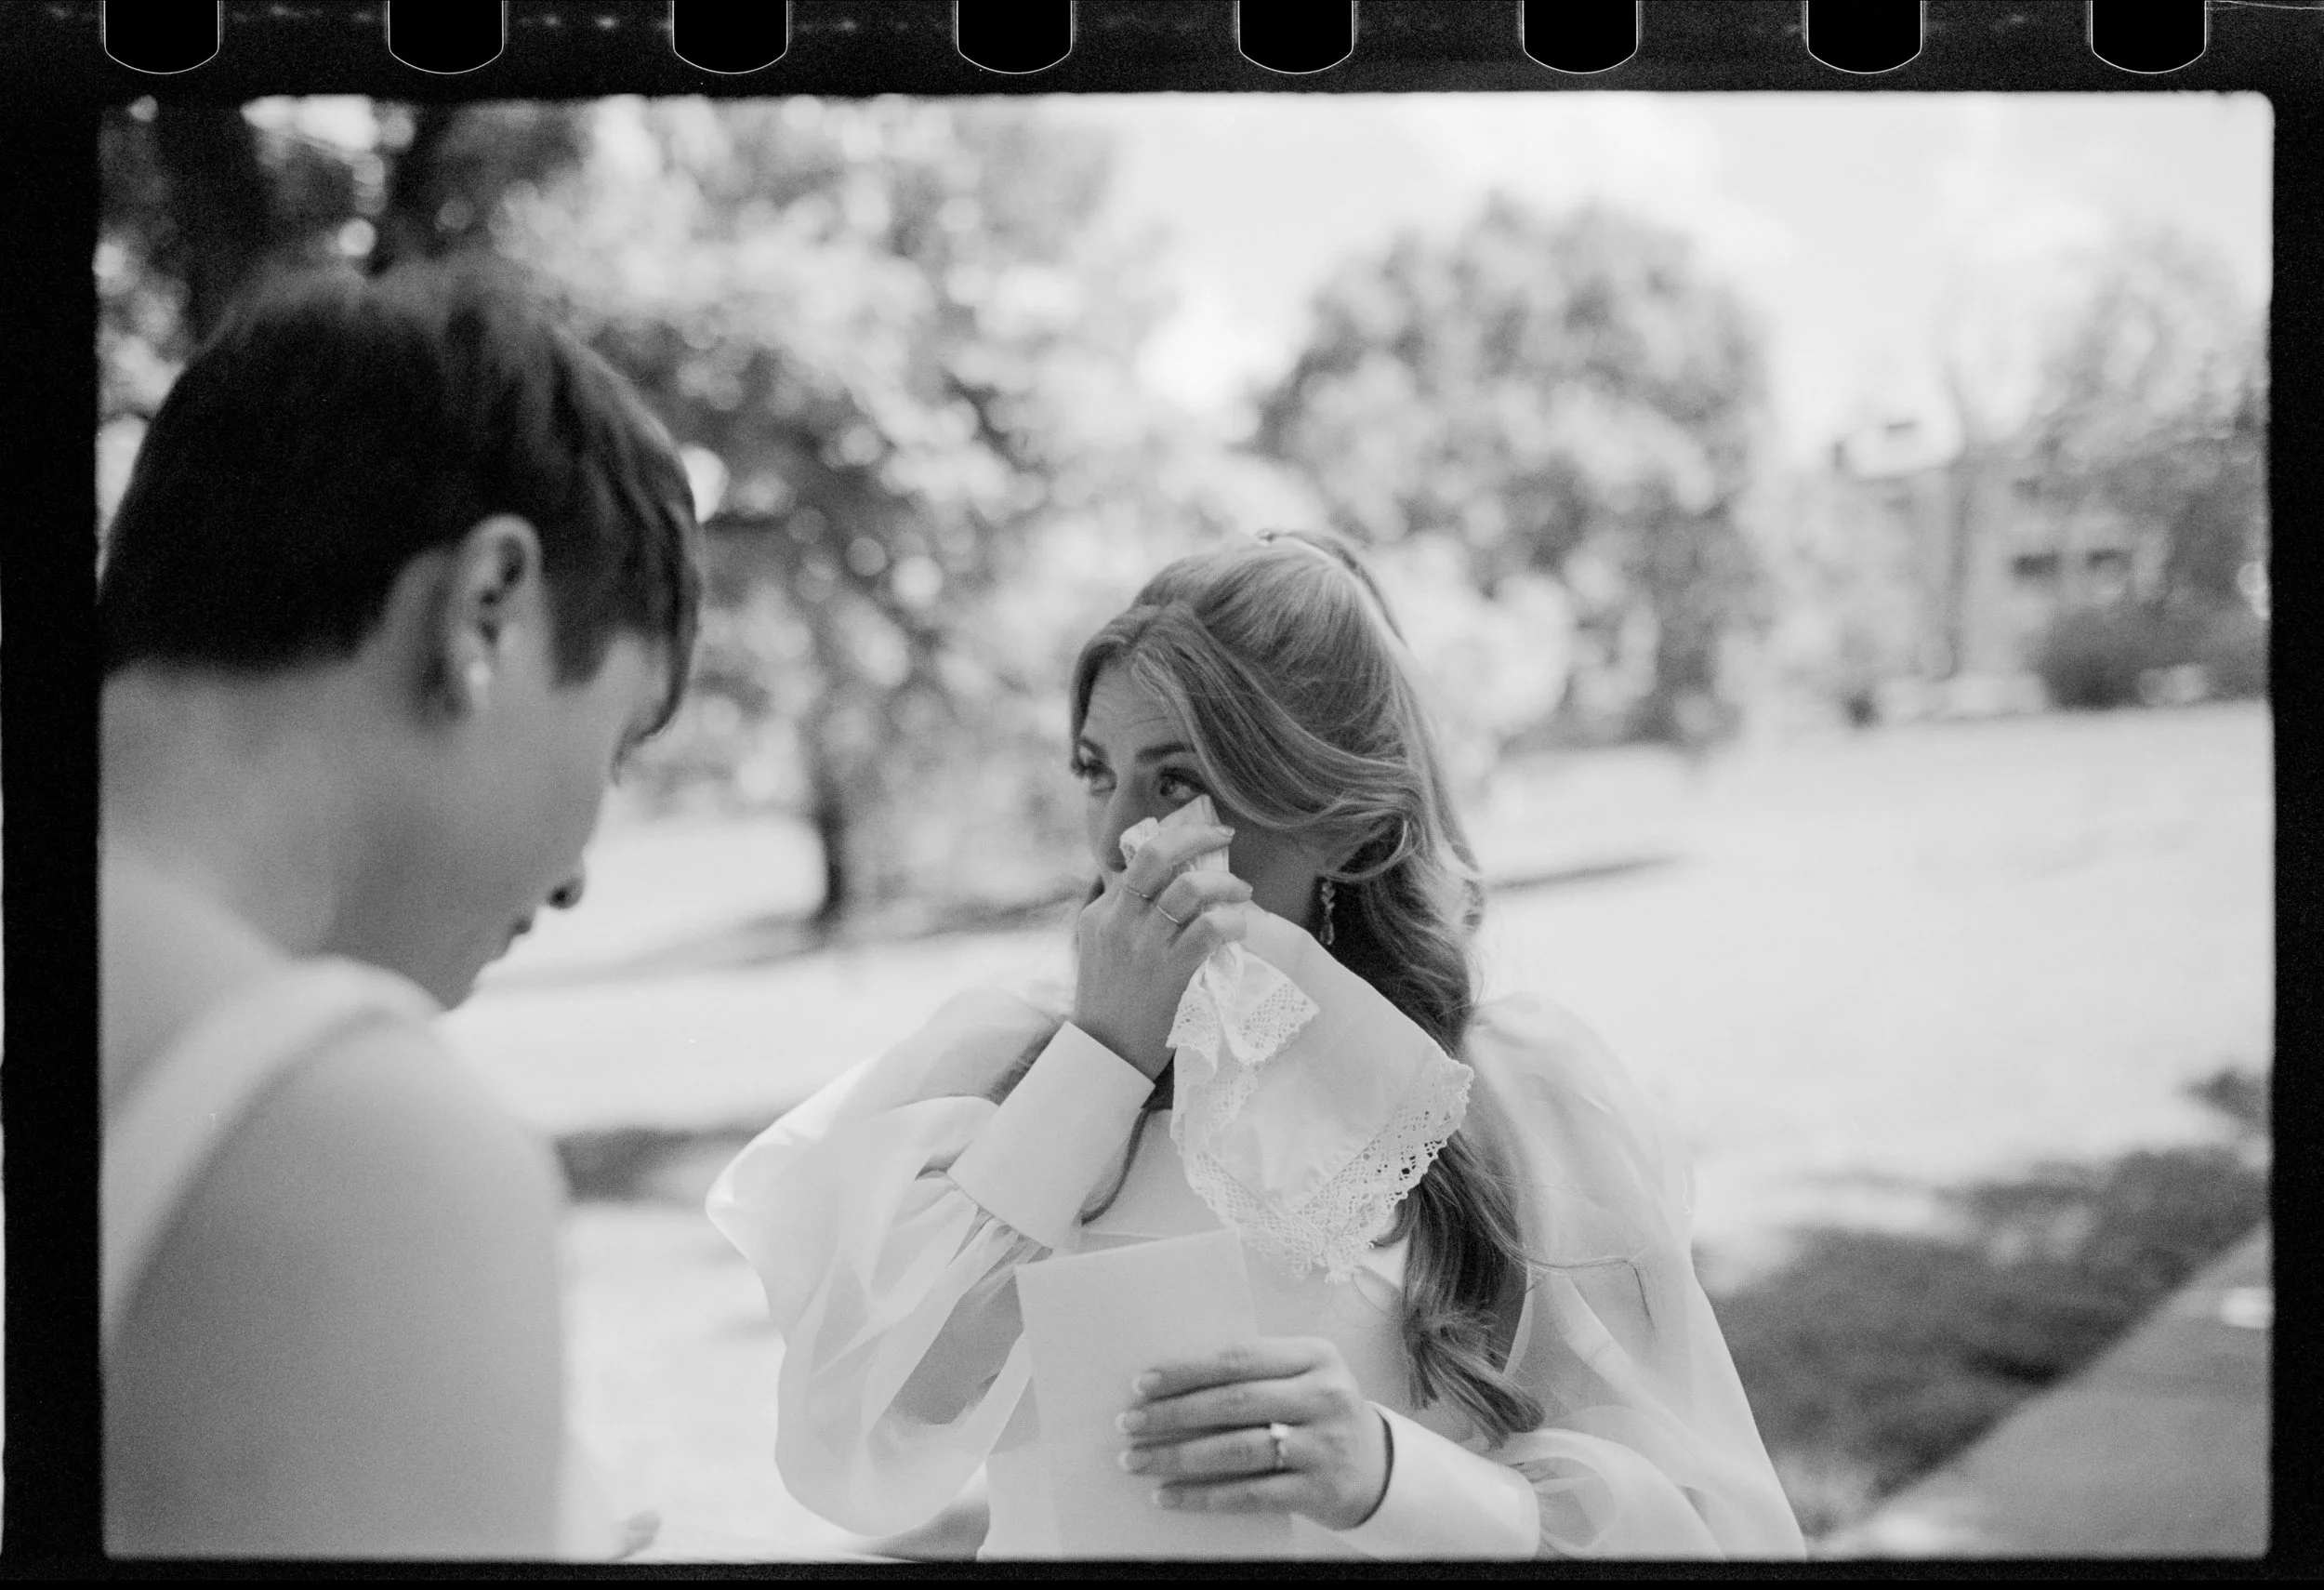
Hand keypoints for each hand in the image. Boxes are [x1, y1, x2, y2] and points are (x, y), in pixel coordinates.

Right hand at [1072, 820, 1249, 1079]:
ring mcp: (1144, 945)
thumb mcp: (1101, 949)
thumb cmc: (1109, 1003)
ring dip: (1224, 882)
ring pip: (1189, 888)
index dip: (1173, 842)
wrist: (1106, 1053)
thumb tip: (1164, 887)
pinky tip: (1239, 927)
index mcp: (1100, 913)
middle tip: (1222, 835)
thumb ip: (1125, 916)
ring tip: (1242, 891)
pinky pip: (1208, 928)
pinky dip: (1231, 920)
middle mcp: (1119, 921)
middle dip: (1195, 835)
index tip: (1199, 839)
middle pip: (1157, 855)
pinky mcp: (1170, 971)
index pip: (1137, 860)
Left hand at [1117, 1337, 1390, 1531]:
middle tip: (1129, 1423)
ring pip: (1236, 1450)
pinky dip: (1202, 1496)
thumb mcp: (1302, 1378)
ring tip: (1137, 1460)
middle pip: (1233, 1402)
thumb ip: (1253, 1373)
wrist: (1379, 1469)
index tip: (1142, 1384)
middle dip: (1172, 1414)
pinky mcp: (1318, 1490)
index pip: (1238, 1358)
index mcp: (1315, 1356)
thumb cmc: (1320, 1414)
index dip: (1185, 1370)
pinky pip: (1248, 1494)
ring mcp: (1323, 1445)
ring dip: (1178, 1457)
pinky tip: (1168, 1496)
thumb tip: (1170, 1384)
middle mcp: (1324, 1396)